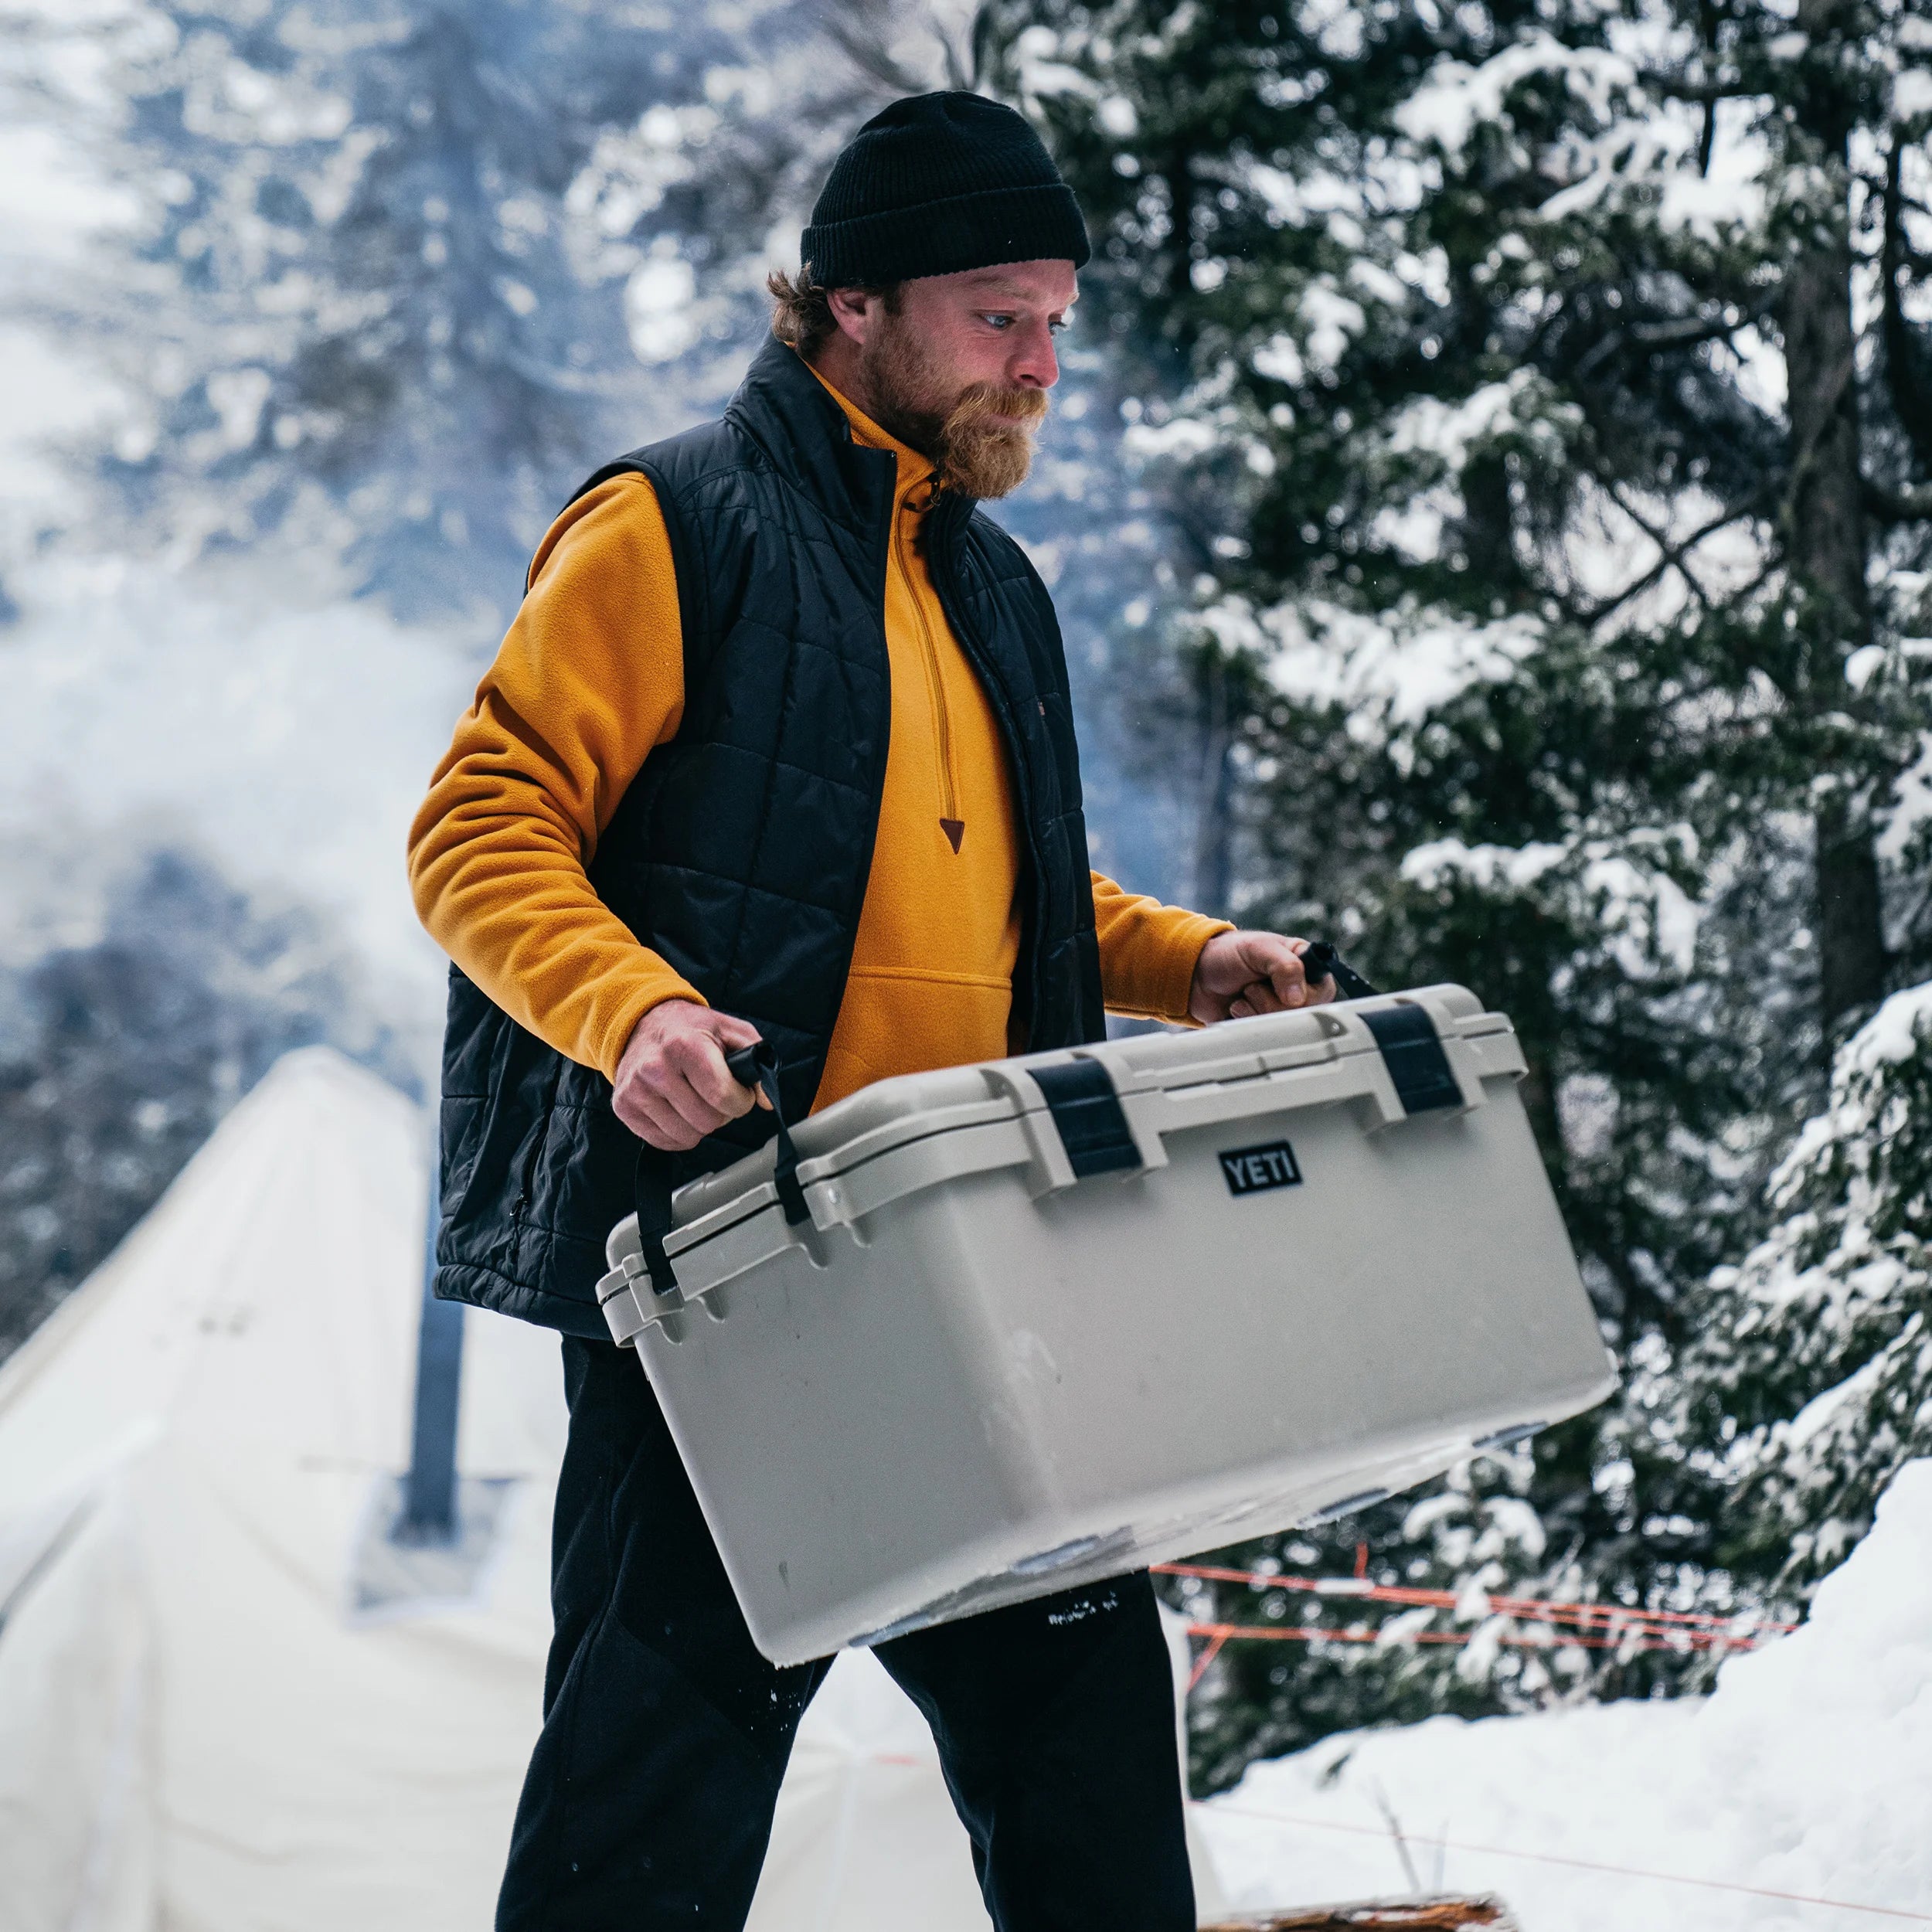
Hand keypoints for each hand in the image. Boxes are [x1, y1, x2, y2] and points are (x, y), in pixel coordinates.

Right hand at [612, 1000, 770, 1150]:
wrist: (642, 1022)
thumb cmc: (690, 1029)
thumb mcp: (730, 1031)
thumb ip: (757, 1061)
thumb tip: (767, 1101)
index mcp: (684, 1045)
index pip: (721, 1095)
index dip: (740, 1101)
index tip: (739, 1091)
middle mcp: (655, 1068)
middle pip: (707, 1121)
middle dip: (720, 1113)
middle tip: (714, 1094)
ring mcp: (636, 1090)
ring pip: (687, 1136)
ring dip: (699, 1124)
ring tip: (695, 1099)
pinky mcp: (624, 1107)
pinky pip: (664, 1142)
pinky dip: (679, 1132)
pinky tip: (677, 1109)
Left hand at [1188, 930, 1336, 1024]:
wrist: (1195, 974)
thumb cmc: (1228, 953)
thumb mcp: (1259, 948)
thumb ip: (1285, 965)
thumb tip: (1298, 997)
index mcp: (1305, 966)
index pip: (1323, 990)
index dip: (1303, 995)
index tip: (1283, 991)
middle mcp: (1297, 991)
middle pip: (1301, 1014)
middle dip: (1269, 1002)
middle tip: (1253, 987)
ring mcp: (1279, 1010)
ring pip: (1282, 1028)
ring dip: (1255, 1011)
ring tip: (1243, 996)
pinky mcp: (1262, 1026)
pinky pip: (1263, 1036)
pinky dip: (1246, 1023)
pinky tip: (1238, 1009)